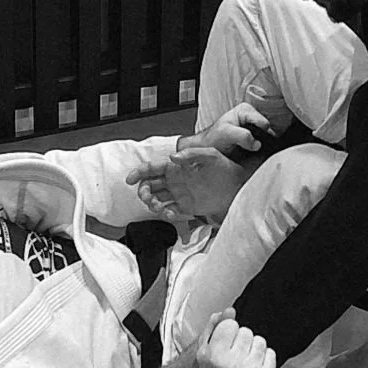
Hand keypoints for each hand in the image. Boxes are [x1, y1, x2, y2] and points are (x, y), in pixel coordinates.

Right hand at [128, 146, 250, 225]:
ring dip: (152, 204)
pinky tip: (170, 213)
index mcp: (176, 167)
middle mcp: (175, 180)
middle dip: (144, 191)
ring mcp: (179, 194)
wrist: (237, 187)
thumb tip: (172, 158)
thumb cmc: (225, 167)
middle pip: (149, 185)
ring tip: (159, 207)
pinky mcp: (186, 207)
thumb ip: (191, 154)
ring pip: (156, 199)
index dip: (138, 173)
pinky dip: (165, 214)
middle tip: (148, 197)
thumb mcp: (210, 155)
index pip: (152, 169)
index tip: (130, 179)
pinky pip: (169, 211)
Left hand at [188, 102, 273, 156]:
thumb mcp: (225, 133)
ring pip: (268, 138)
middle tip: (249, 148)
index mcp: (246, 110)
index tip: (250, 143)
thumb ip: (242, 136)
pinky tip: (252, 153)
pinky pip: (265, 144)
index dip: (260, 134)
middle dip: (262, 139)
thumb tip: (257, 144)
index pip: (263, 123)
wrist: (208, 148)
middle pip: (268, 130)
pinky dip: (261, 150)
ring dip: (262, 146)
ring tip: (250, 151)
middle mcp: (252, 117)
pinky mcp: (256, 138)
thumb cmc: (214, 138)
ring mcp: (255, 128)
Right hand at [195, 308, 275, 367]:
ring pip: (260, 341)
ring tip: (244, 360)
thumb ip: (214, 327)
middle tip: (234, 353)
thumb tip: (230, 310)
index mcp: (215, 355)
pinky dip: (264, 357)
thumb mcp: (204, 349)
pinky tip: (253, 366)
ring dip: (253, 347)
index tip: (224, 343)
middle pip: (246, 331)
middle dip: (241, 339)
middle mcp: (233, 364)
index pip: (230, 325)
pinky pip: (271, 353)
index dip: (227, 332)